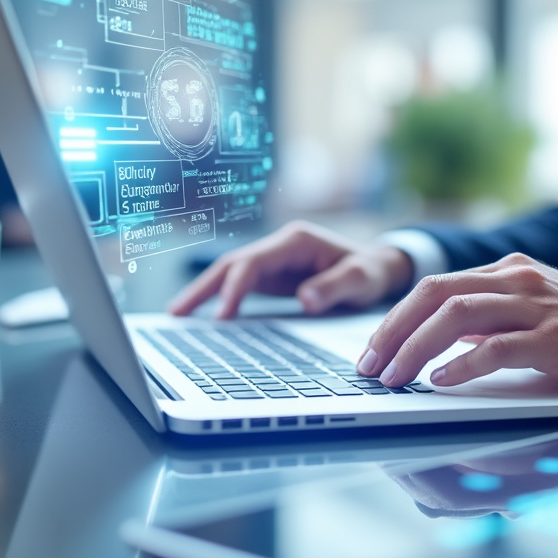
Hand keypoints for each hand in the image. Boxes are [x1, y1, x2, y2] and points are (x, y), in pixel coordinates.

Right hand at [168, 221, 413, 317]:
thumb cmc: (372, 271)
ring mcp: (274, 260)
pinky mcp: (273, 276)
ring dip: (205, 293)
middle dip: (204, 288)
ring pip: (230, 273)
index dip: (234, 288)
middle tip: (178, 313)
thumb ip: (334, 287)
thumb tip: (304, 298)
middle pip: (232, 264)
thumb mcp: (362, 280)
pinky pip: (240, 286)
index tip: (223, 316)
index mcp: (296, 241)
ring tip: (177, 314)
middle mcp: (280, 247)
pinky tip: (203, 315)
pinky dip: (220, 298)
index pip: (253, 263)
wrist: (380, 268)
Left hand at [357, 252, 557, 391]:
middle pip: (435, 294)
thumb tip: (440, 341)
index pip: (435, 287)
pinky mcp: (555, 336)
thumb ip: (488, 320)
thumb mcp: (531, 314)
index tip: (374, 348)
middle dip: (393, 331)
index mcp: (507, 271)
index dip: (396, 318)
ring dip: (415, 348)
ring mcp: (536, 305)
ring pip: (456, 316)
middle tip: (370, 365)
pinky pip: (496, 347)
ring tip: (394, 376)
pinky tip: (440, 381)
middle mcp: (517, 279)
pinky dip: (462, 364)